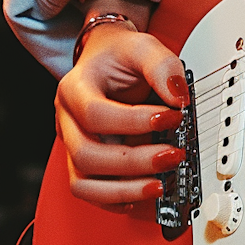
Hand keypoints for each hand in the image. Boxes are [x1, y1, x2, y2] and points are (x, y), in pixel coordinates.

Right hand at [55, 22, 188, 210]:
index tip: (172, 116)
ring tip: (159, 184)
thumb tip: (178, 97)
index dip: (134, 121)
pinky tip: (141, 191)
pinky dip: (116, 199)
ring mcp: (72, 144)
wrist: (106, 59)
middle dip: (133, 162)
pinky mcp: (83, 162)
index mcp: (74, 88)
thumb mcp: (142, 46)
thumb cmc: (119, 55)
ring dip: (123, 189)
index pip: (95, 113)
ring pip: (82, 183)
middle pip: (86, 155)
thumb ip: (162, 66)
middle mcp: (66, 120)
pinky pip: (90, 192)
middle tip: (171, 156)